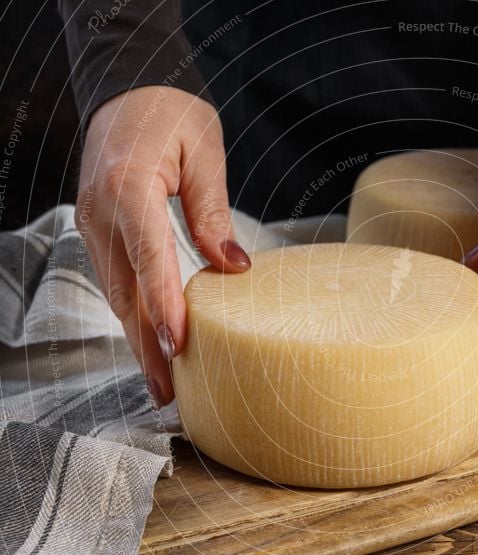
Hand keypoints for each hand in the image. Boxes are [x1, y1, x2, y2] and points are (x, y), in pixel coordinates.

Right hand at [76, 86, 249, 405]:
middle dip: (145, 344)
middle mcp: (101, 212)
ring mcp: (92, 222)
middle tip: (167, 391)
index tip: (177, 347)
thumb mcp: (204, 153)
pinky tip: (148, 337)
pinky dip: (132, 313)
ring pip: (116, 292)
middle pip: (126, 290)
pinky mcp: (97, 228)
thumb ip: (213, 211)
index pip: (149, 259)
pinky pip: (115, 278)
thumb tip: (234, 267)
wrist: (127, 89)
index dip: (163, 306)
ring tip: (161, 380)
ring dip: (137, 337)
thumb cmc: (172, 115)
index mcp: (129, 188)